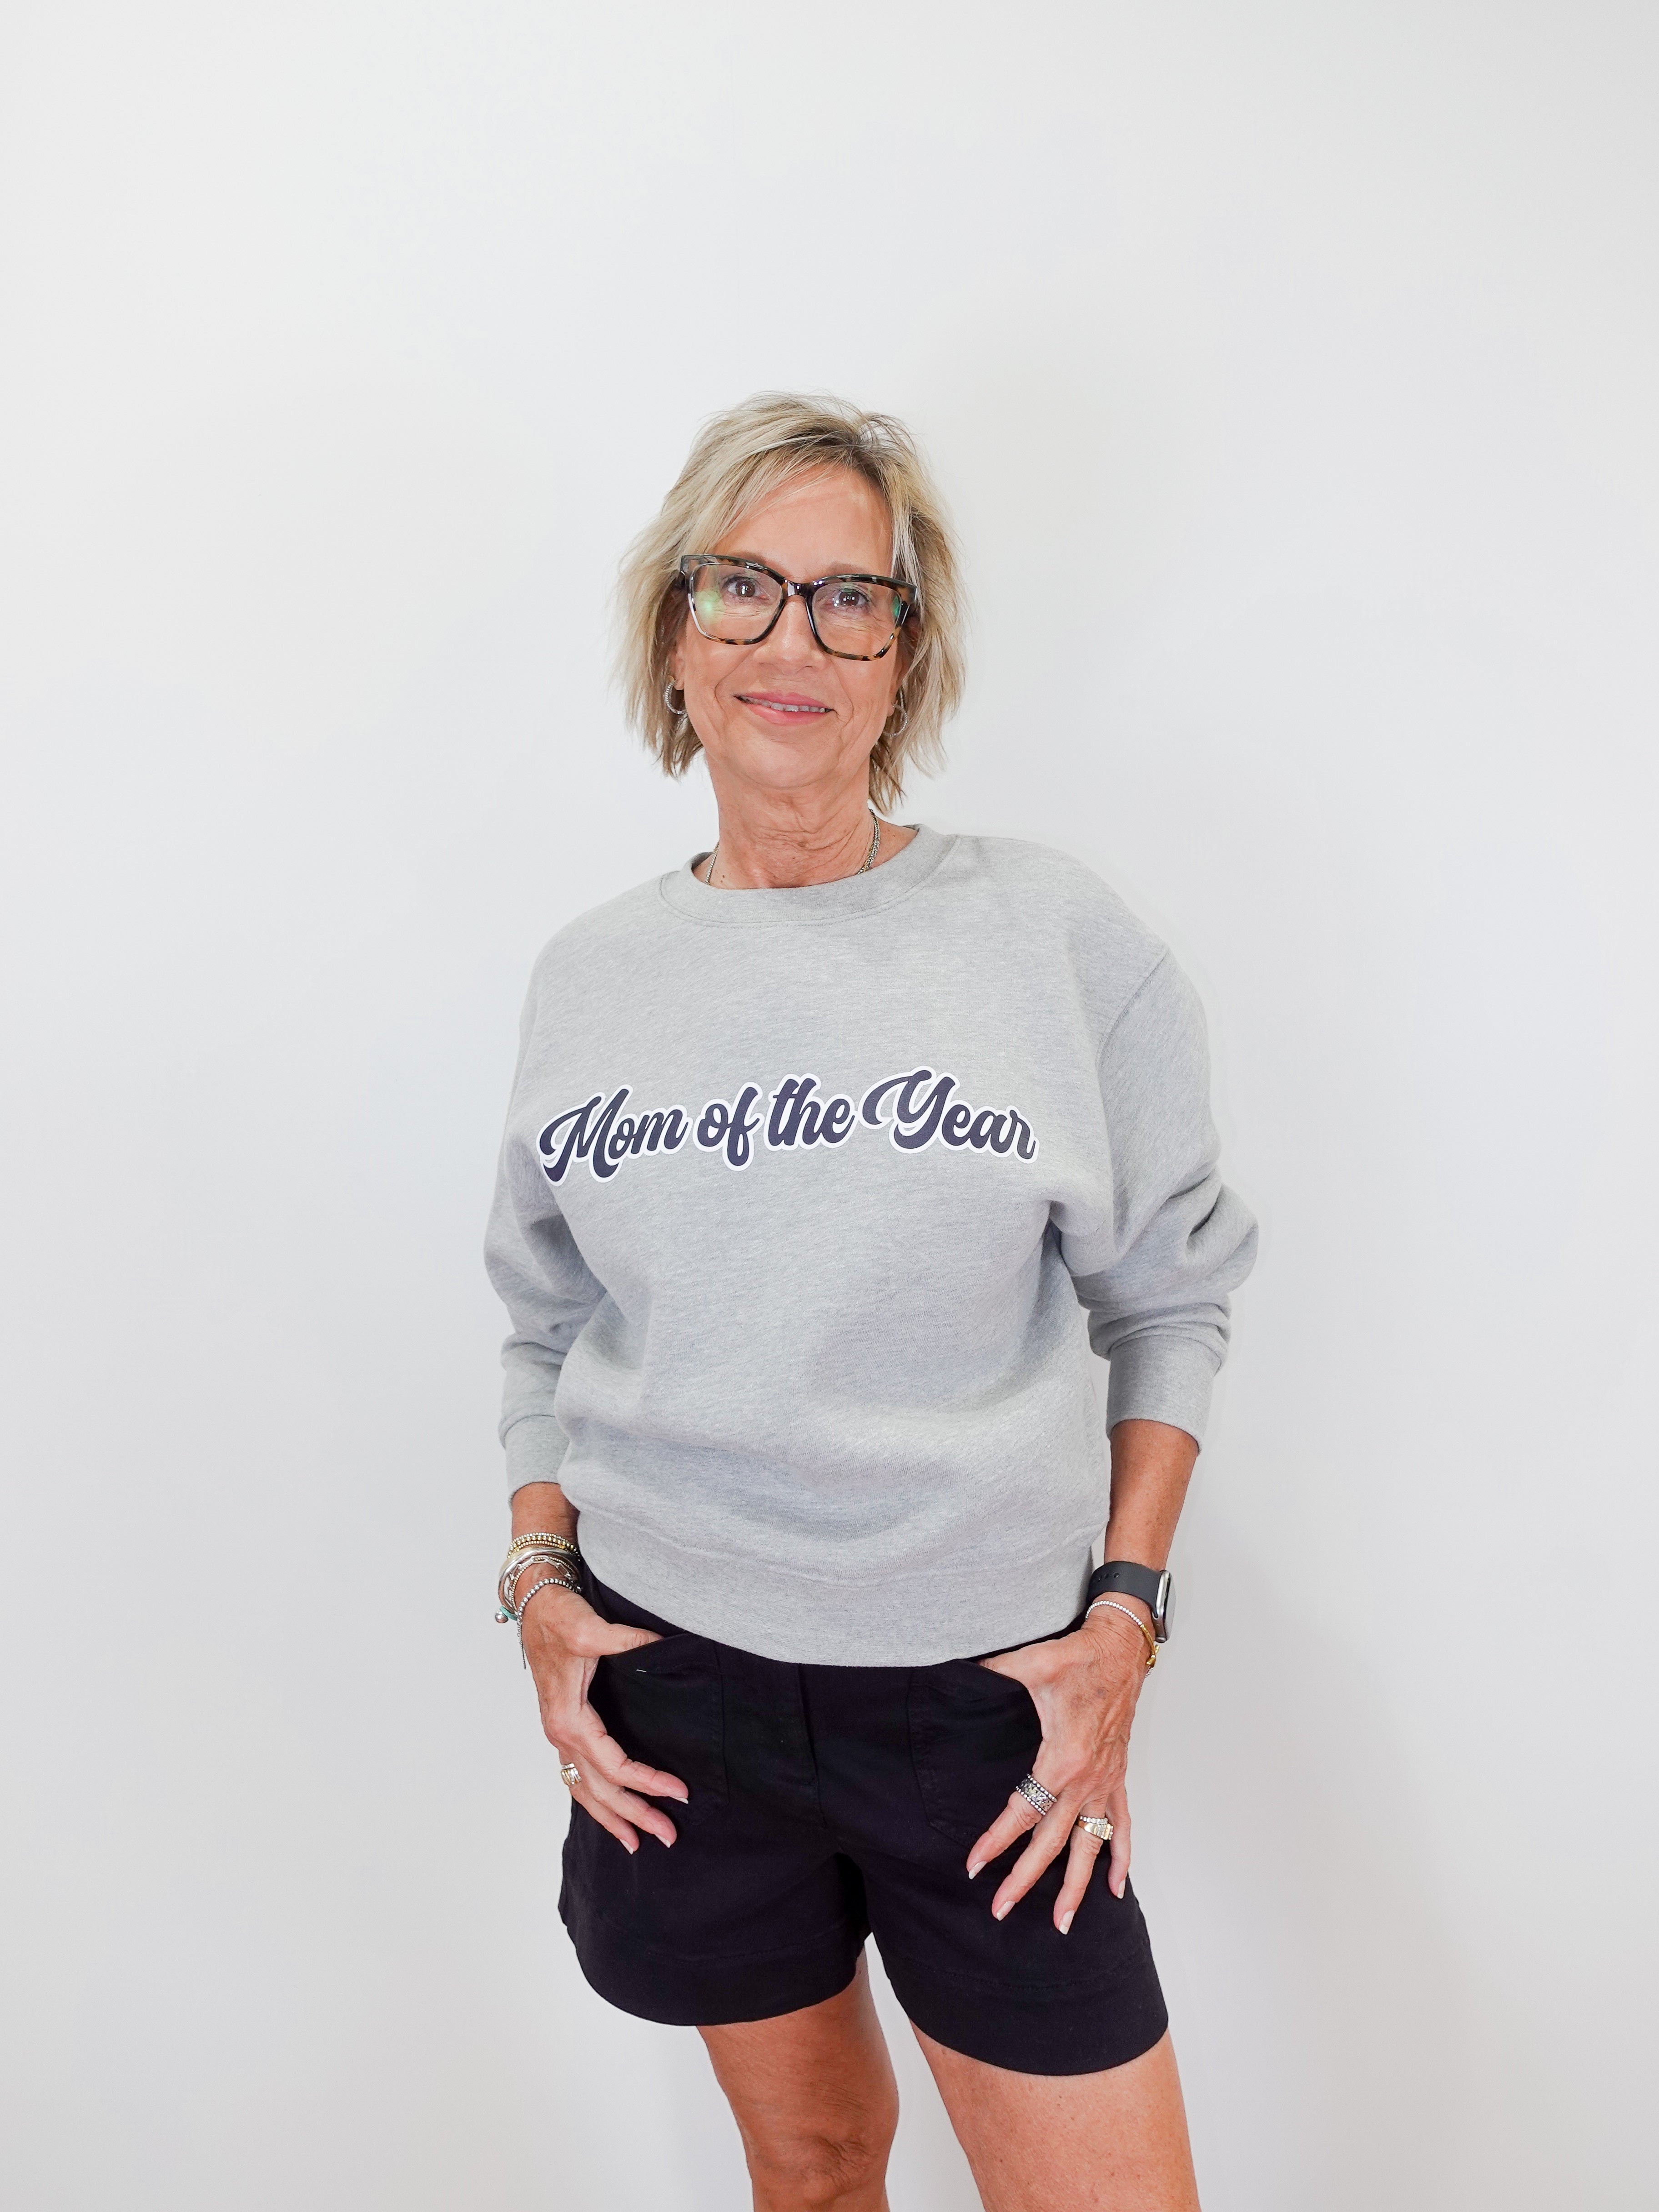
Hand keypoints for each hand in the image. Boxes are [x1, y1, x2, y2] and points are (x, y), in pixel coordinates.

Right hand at [520, 1583, 689, 1853]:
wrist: (534, 1604)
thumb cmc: (558, 1617)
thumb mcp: (590, 1628)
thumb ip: (626, 1640)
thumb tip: (661, 1645)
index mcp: (569, 1719)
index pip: (614, 1765)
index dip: (648, 1781)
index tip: (680, 1792)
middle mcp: (561, 1735)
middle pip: (600, 1789)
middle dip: (634, 1815)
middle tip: (668, 1837)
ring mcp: (559, 1735)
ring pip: (585, 1789)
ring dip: (611, 1816)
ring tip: (637, 1842)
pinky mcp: (564, 1728)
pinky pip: (577, 1775)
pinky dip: (593, 1798)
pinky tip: (608, 1810)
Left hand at [964, 1606, 1151, 1931]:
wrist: (1121, 1649)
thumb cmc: (1078, 1657)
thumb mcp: (1030, 1663)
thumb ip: (992, 1674)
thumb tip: (954, 1676)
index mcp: (1063, 1758)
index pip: (1023, 1810)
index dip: (996, 1840)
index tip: (974, 1865)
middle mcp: (1087, 1780)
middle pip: (1053, 1841)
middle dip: (1027, 1880)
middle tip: (1002, 1909)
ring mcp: (1106, 1782)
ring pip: (1090, 1846)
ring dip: (1077, 1887)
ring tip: (1063, 1923)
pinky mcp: (1117, 1777)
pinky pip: (1121, 1825)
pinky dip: (1120, 1858)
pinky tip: (1115, 1888)